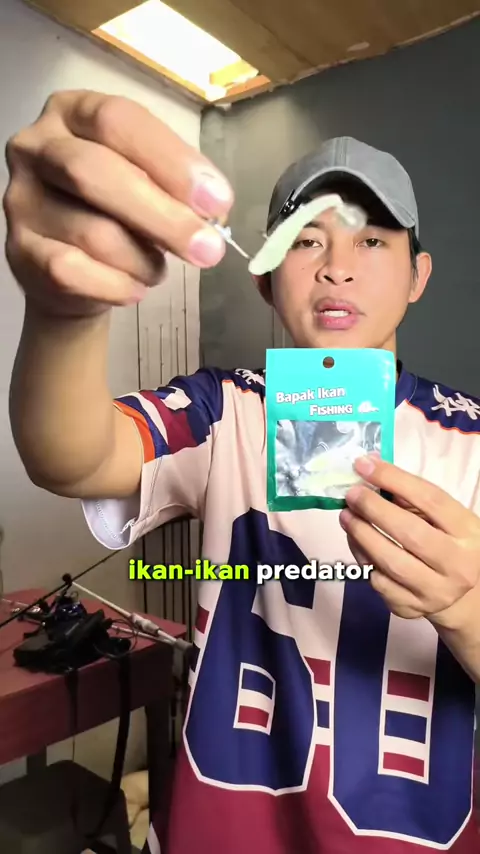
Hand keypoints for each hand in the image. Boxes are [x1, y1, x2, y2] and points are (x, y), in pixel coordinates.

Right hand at [3, 90, 232, 316]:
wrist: (72, 274)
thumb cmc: (116, 215)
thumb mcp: (150, 184)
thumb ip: (176, 187)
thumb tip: (211, 213)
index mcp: (73, 112)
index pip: (119, 121)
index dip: (171, 162)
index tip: (216, 201)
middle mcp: (36, 147)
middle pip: (97, 173)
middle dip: (164, 217)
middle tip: (208, 249)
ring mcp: (21, 199)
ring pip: (93, 232)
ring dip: (143, 260)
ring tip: (156, 269)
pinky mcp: (19, 251)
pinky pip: (74, 272)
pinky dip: (117, 286)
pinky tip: (134, 288)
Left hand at [339, 455, 479, 624]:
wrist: (461, 595)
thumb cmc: (446, 543)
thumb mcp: (443, 519)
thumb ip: (412, 499)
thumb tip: (371, 472)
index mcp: (467, 532)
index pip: (430, 499)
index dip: (394, 479)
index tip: (364, 465)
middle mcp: (457, 564)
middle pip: (410, 532)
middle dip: (374, 509)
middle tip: (352, 494)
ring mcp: (435, 591)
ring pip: (390, 561)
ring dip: (361, 534)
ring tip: (346, 516)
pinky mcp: (411, 608)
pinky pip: (378, 582)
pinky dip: (362, 558)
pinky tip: (356, 541)